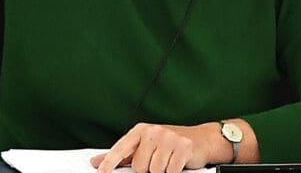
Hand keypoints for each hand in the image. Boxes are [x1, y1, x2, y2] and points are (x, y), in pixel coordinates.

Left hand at [91, 123, 218, 172]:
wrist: (202, 139)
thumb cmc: (170, 144)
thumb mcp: (145, 146)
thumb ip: (123, 155)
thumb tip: (98, 162)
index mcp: (141, 130)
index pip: (121, 148)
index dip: (109, 162)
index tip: (101, 172)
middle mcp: (153, 132)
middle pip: (139, 165)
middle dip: (147, 169)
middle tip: (157, 161)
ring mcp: (168, 138)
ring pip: (154, 170)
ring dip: (161, 171)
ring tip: (167, 162)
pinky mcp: (182, 147)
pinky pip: (170, 171)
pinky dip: (173, 171)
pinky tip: (176, 163)